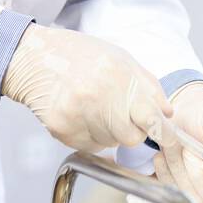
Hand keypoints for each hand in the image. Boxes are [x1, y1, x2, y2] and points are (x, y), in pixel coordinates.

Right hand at [2, 24, 172, 151]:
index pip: (151, 117)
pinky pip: (89, 146)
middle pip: (131, 137)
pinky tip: (81, 115)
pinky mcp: (61, 129)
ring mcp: (77, 115)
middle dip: (131, 130)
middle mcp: (97, 96)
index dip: (162, 132)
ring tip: (95, 109)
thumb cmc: (79, 56)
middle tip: (119, 113)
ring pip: (110, 144)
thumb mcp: (120, 58)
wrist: (34, 58)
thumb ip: (148, 86)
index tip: (168, 139)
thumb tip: (167, 113)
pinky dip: (90, 136)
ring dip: (109, 133)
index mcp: (117, 75)